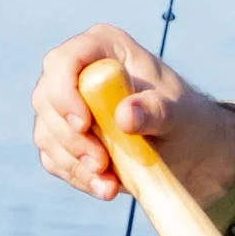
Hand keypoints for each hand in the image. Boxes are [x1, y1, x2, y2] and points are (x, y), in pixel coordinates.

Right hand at [32, 25, 234, 209]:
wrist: (188, 148)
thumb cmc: (185, 117)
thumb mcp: (179, 112)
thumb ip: (154, 110)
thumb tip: (125, 116)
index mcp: (104, 48)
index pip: (64, 61)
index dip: (64, 92)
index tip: (84, 125)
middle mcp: (77, 72)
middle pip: (46, 99)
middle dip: (70, 138)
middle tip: (101, 163)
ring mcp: (66, 106)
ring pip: (46, 133)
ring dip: (75, 163)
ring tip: (110, 183)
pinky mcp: (64, 138)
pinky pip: (54, 158)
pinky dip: (77, 176)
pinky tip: (106, 187)